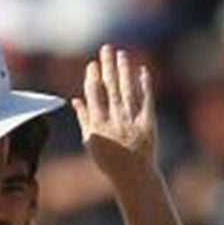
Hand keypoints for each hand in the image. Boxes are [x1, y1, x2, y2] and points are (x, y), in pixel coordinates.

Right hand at [73, 44, 158, 181]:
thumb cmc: (109, 161)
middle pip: (110, 87)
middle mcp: (114, 120)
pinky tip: (143, 70)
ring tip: (122, 54)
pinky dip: (145, 85)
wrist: (134, 176)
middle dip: (108, 65)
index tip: (93, 63)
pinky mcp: (148, 123)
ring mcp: (132, 121)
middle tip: (107, 48)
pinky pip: (146, 99)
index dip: (93, 77)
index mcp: (98, 125)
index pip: (94, 94)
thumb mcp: (91, 143)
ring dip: (124, 70)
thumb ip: (84, 120)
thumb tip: (75, 100)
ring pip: (127, 90)